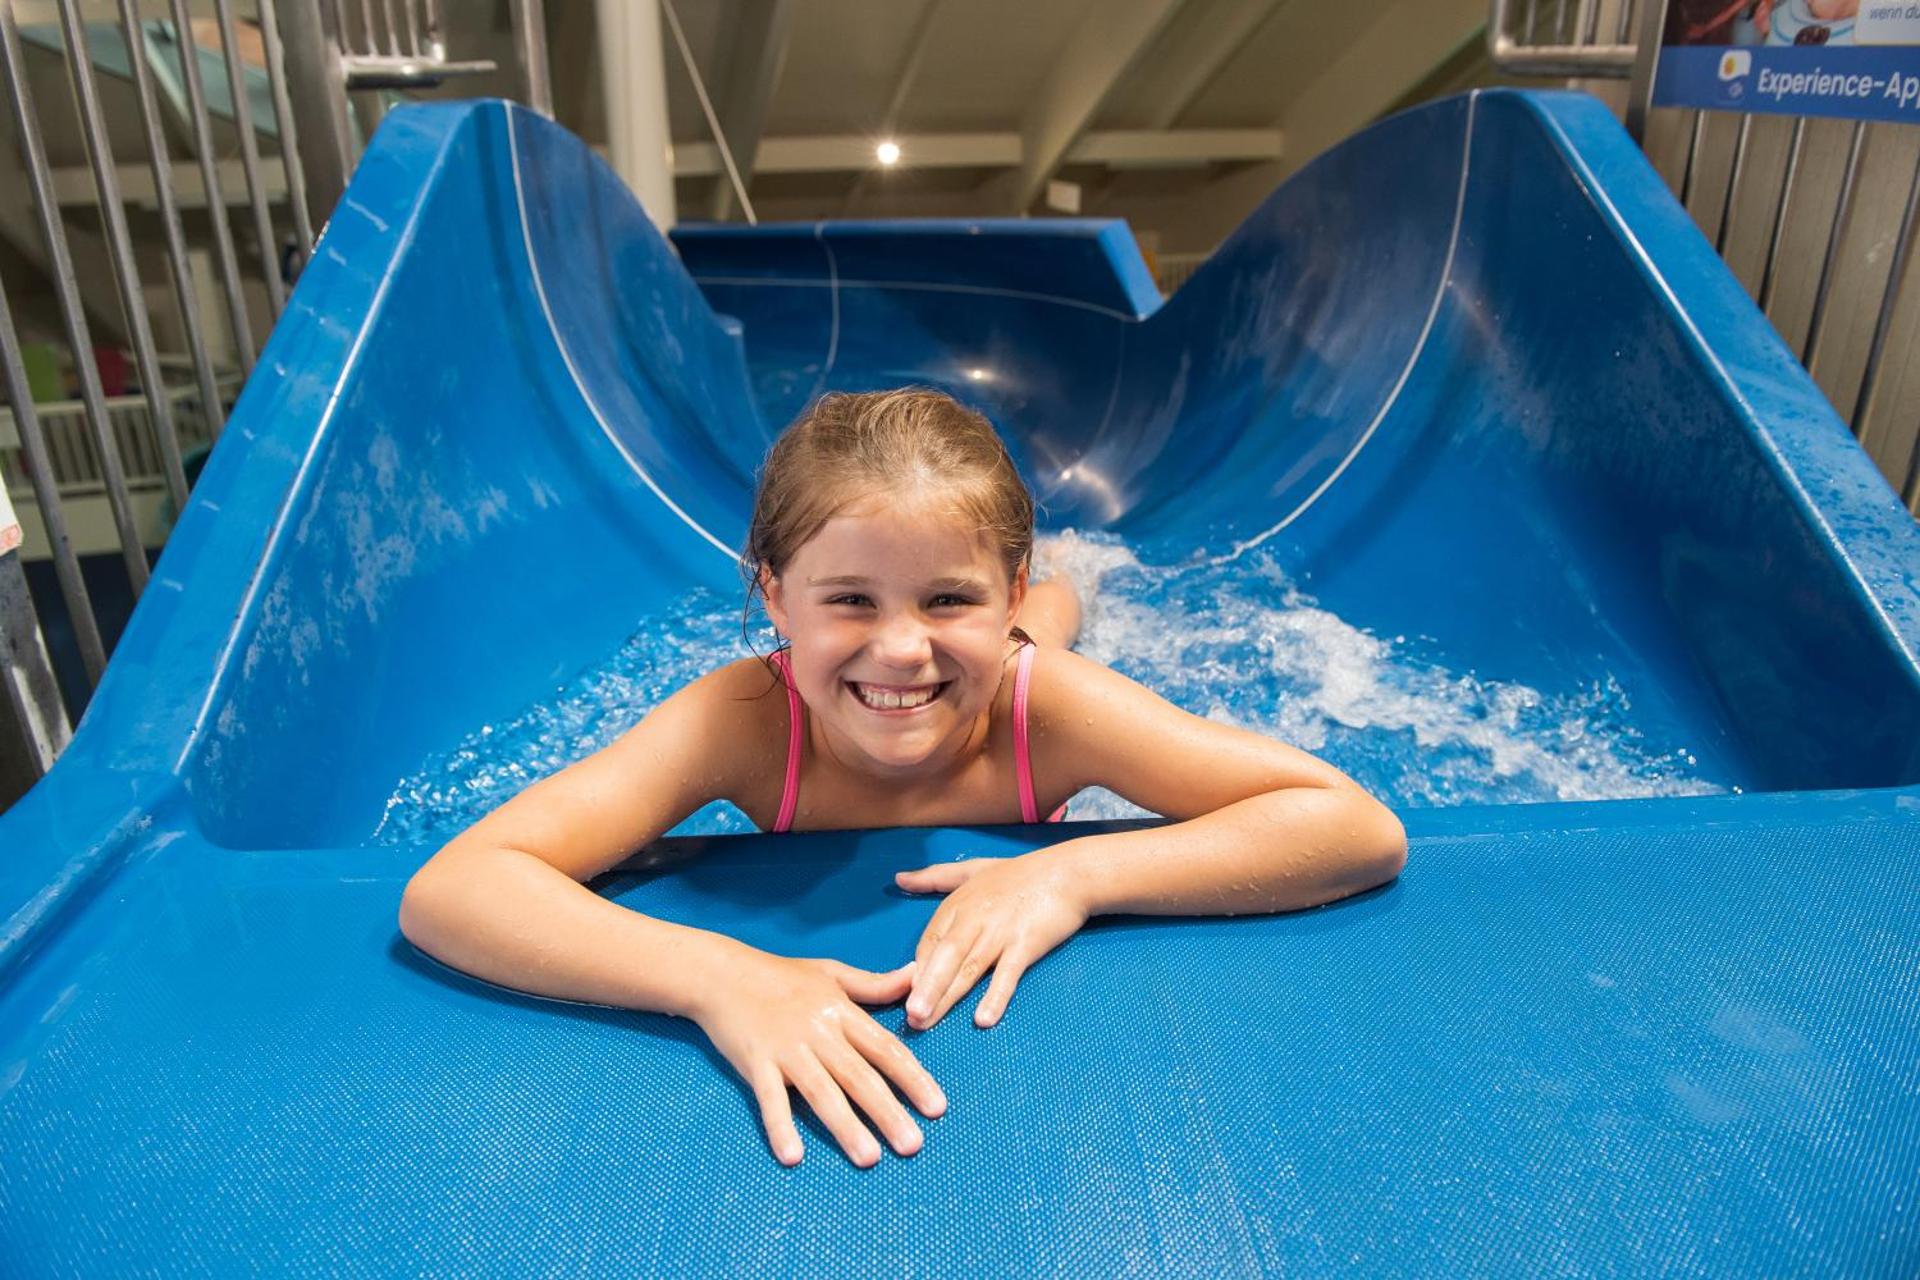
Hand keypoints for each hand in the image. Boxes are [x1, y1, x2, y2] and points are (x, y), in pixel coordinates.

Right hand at [689, 947, 946, 1167]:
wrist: (722, 974)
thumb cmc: (780, 975)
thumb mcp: (831, 972)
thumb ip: (874, 984)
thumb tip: (915, 975)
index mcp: (840, 1011)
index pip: (885, 1048)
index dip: (913, 1077)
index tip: (937, 1107)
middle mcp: (818, 1032)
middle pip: (859, 1076)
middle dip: (888, 1111)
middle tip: (913, 1145)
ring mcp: (786, 1049)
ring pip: (822, 1091)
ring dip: (846, 1126)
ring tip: (869, 1158)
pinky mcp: (755, 1063)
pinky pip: (770, 1099)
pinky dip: (780, 1127)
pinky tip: (793, 1156)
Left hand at [895, 853, 1088, 1029]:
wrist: (1067, 873)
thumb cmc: (1020, 873)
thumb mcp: (973, 870)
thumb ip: (935, 877)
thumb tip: (899, 878)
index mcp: (959, 904)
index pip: (930, 941)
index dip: (917, 969)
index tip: (904, 993)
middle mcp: (975, 919)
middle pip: (944, 957)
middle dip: (924, 987)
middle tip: (909, 1016)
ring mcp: (1000, 932)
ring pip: (969, 968)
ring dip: (946, 996)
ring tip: (926, 1020)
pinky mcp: (1026, 944)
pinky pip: (1008, 974)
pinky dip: (996, 995)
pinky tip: (983, 1018)